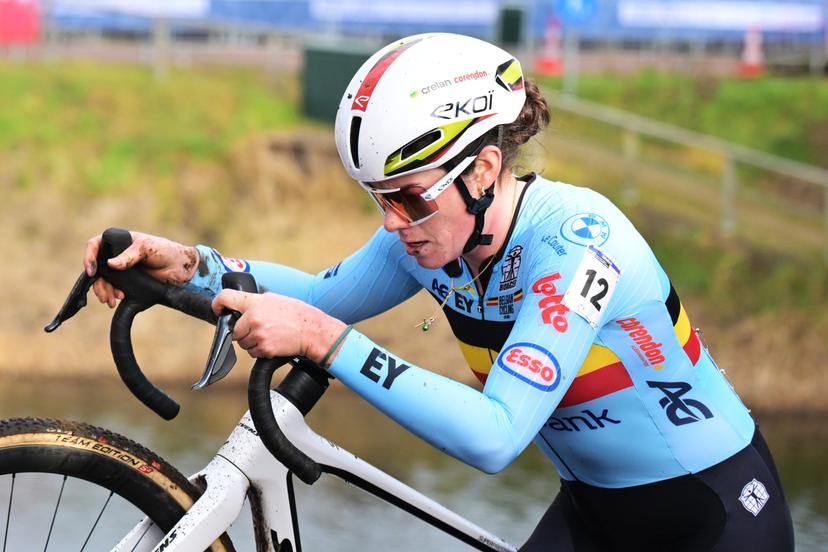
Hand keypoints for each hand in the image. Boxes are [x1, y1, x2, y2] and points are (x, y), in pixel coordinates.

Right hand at [84, 231, 199, 307]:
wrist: (182, 269)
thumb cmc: (166, 251)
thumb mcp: (148, 249)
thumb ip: (130, 256)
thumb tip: (110, 264)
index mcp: (120, 241)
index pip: (95, 245)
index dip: (89, 257)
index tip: (92, 271)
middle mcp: (117, 255)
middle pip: (97, 267)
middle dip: (98, 282)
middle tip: (105, 294)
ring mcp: (121, 269)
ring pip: (103, 280)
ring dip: (105, 291)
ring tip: (112, 301)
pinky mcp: (128, 282)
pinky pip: (114, 288)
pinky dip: (113, 295)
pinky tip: (118, 300)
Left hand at [211, 291, 347, 364]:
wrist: (311, 330)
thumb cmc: (296, 314)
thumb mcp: (274, 299)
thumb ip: (254, 303)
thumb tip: (239, 309)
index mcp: (255, 302)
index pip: (226, 298)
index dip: (218, 305)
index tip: (218, 310)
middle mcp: (254, 318)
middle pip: (233, 329)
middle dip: (242, 331)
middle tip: (258, 328)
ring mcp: (258, 334)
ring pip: (242, 343)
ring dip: (251, 342)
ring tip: (268, 334)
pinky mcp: (264, 349)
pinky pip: (252, 353)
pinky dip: (259, 350)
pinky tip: (272, 342)